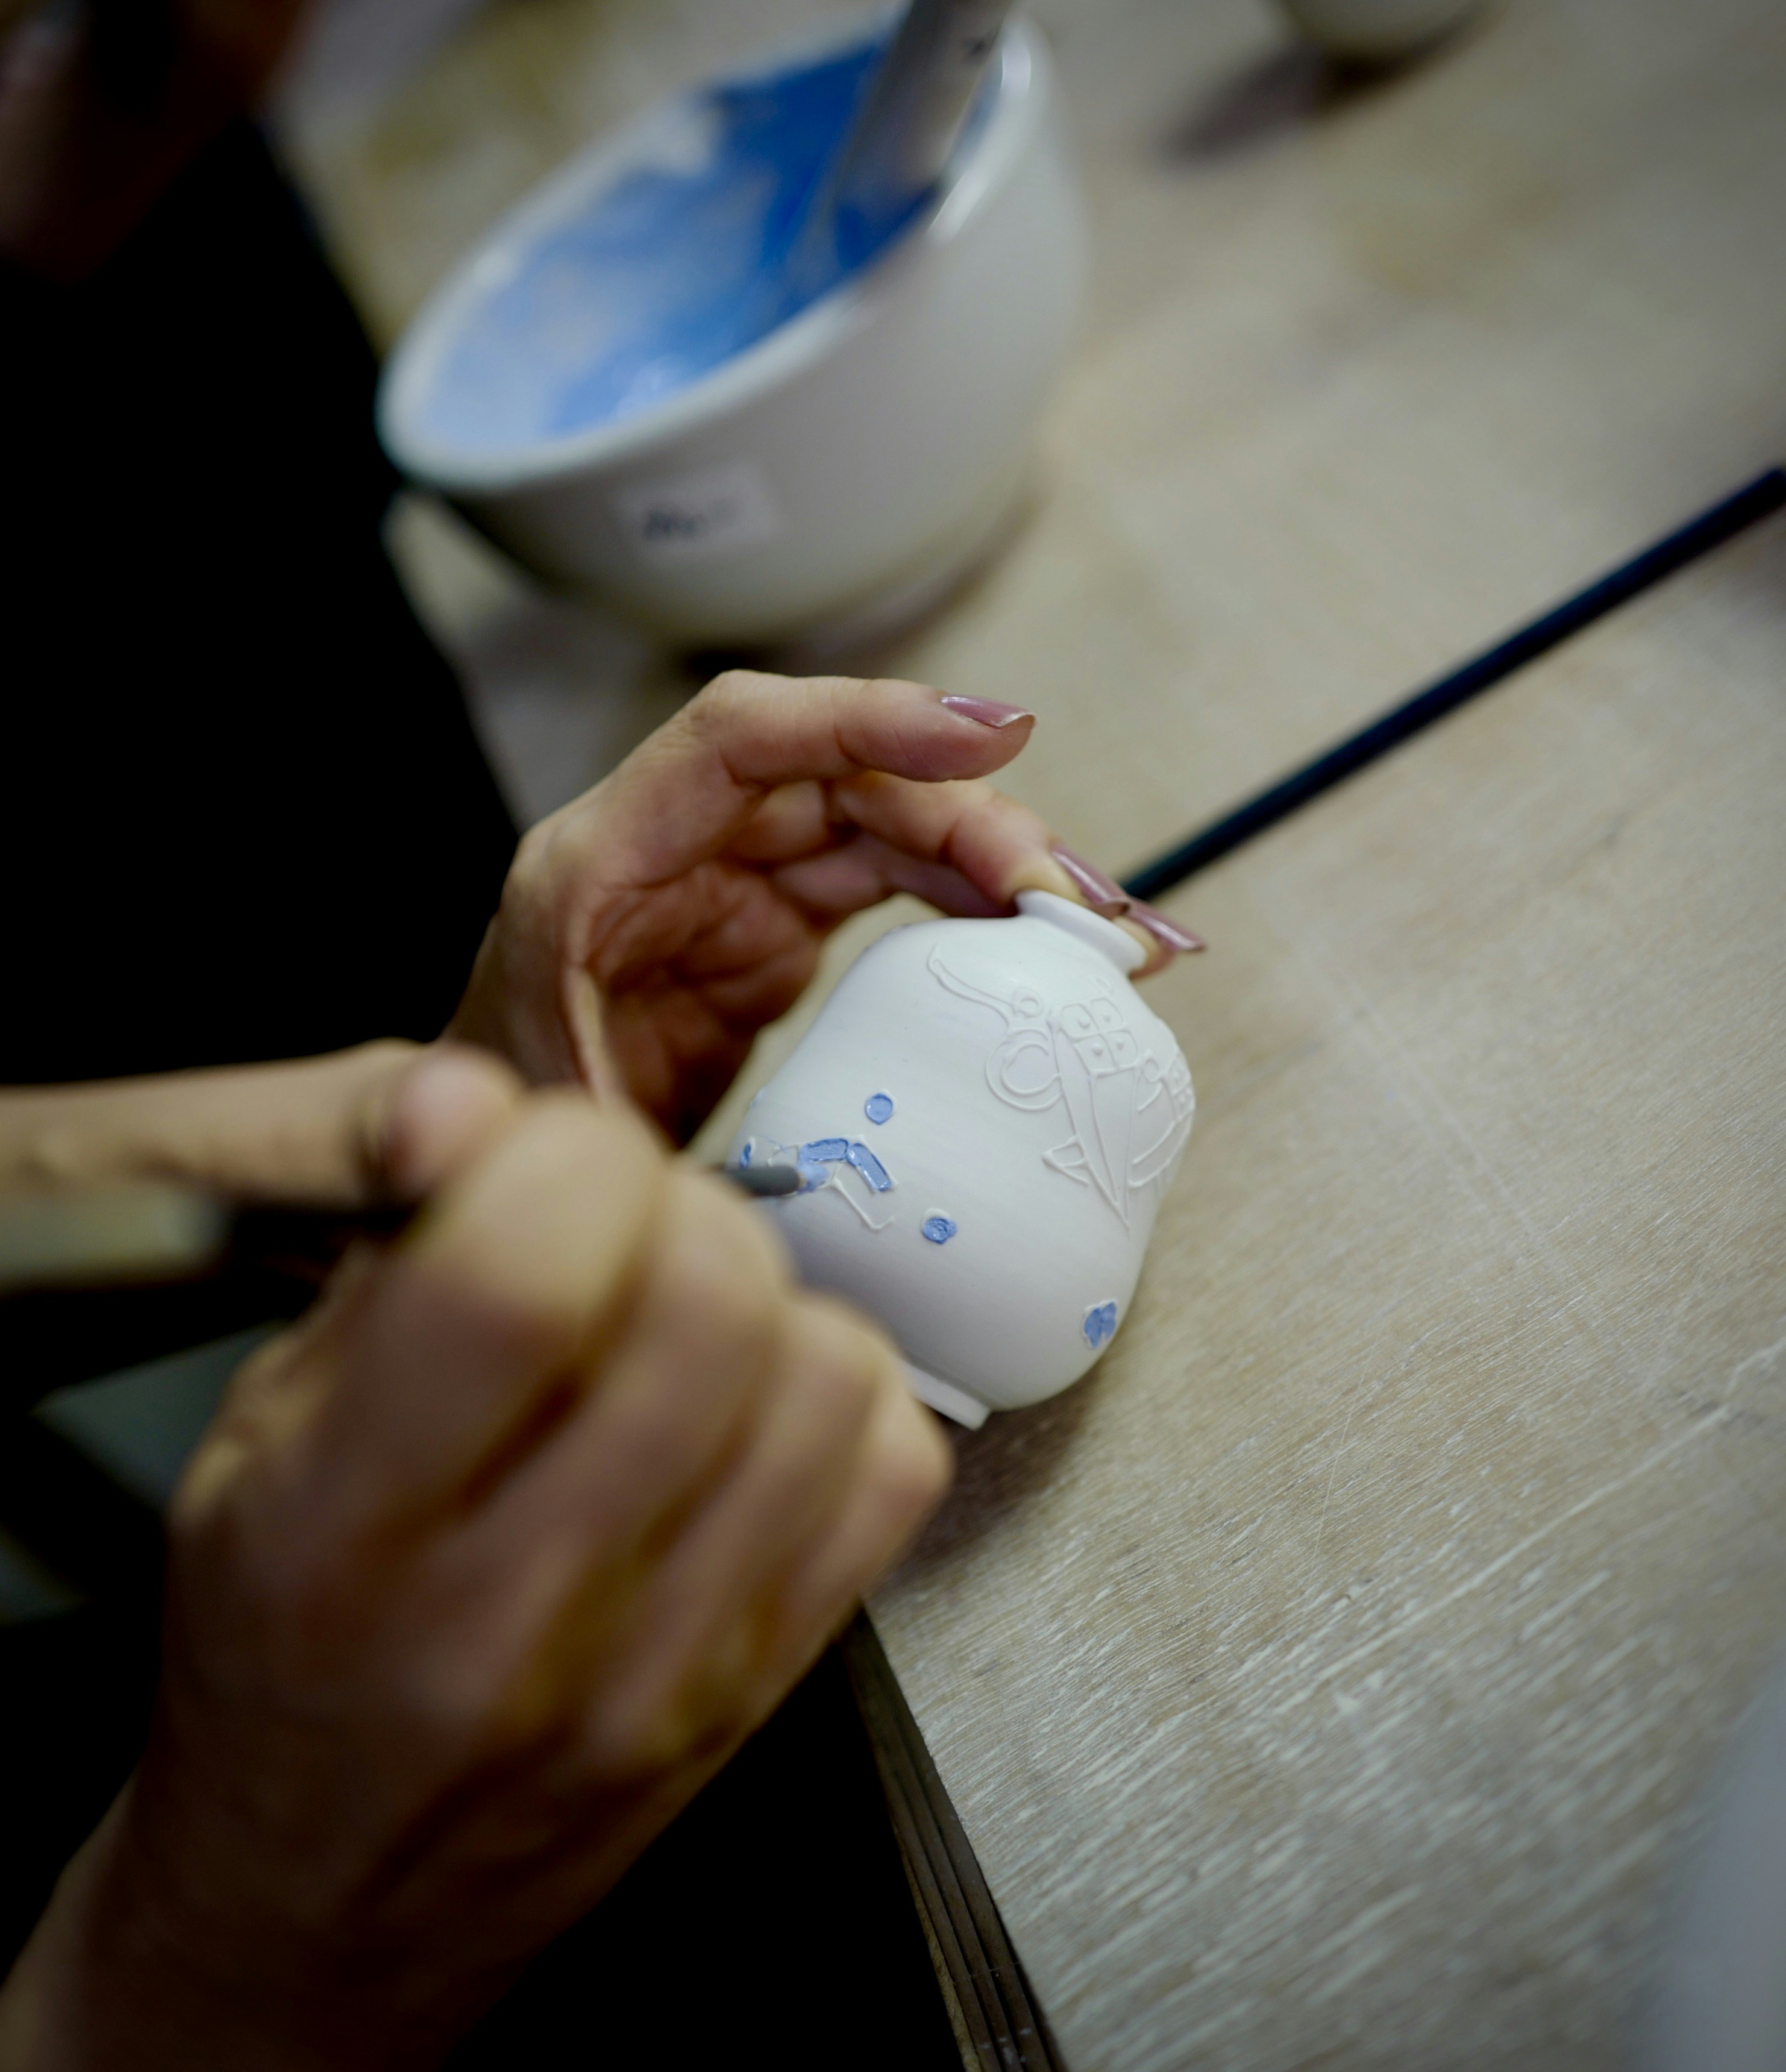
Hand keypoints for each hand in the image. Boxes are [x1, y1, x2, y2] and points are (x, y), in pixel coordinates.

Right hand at [0, 1060, 949, 2069]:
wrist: (319, 1907)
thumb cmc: (282, 1662)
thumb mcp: (255, 1447)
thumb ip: (383, 1268)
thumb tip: (485, 1103)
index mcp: (351, 1530)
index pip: (523, 1272)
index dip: (561, 1158)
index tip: (542, 1159)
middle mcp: (520, 1610)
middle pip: (711, 1301)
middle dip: (677, 1210)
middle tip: (620, 1235)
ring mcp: (669, 1662)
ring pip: (827, 1369)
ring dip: (765, 1296)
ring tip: (680, 1326)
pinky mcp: (763, 1686)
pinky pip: (895, 1466)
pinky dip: (841, 1394)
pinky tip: (749, 1411)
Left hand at [449, 670, 1200, 1141]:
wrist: (469, 1157)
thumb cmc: (490, 1136)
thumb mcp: (546, 1144)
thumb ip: (632, 1144)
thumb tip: (757, 1202)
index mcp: (600, 866)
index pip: (743, 736)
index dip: (869, 718)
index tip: (995, 737)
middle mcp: (678, 851)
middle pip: (851, 781)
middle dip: (980, 821)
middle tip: (1082, 909)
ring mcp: (734, 886)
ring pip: (890, 830)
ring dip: (1002, 868)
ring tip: (1104, 935)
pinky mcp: (775, 933)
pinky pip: (892, 892)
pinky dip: (976, 913)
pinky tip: (1047, 949)